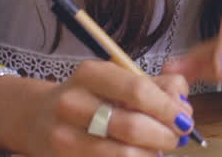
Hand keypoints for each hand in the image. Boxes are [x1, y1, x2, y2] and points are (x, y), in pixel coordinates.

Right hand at [17, 61, 194, 155]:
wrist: (37, 117)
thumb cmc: (90, 97)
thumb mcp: (117, 80)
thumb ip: (156, 86)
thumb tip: (183, 107)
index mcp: (90, 74)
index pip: (138, 90)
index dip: (168, 107)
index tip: (184, 118)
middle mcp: (72, 103)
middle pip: (132, 126)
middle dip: (165, 135)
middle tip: (177, 137)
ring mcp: (64, 136)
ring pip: (123, 154)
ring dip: (152, 154)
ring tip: (159, 149)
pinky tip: (140, 156)